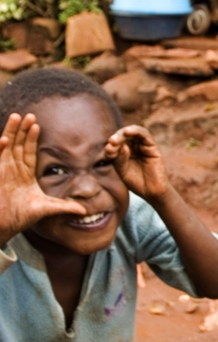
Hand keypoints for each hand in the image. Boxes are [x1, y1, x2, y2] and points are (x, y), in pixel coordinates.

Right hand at [0, 113, 85, 244]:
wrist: (5, 226)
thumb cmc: (22, 217)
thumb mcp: (47, 208)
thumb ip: (64, 206)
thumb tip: (84, 210)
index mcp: (24, 174)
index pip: (28, 152)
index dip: (32, 138)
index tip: (37, 125)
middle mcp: (13, 169)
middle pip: (18, 144)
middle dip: (23, 130)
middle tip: (30, 115)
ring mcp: (3, 171)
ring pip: (7, 146)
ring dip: (11, 132)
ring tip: (17, 117)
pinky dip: (0, 148)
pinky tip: (4, 139)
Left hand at [104, 126, 168, 201]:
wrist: (151, 192)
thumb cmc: (136, 182)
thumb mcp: (123, 170)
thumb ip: (120, 158)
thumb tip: (121, 145)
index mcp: (125, 152)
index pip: (116, 143)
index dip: (111, 145)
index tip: (108, 152)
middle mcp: (134, 147)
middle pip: (124, 135)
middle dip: (117, 138)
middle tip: (112, 142)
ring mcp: (143, 146)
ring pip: (134, 132)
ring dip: (124, 133)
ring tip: (118, 137)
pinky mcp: (153, 147)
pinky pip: (145, 134)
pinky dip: (136, 131)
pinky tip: (128, 132)